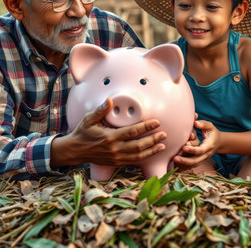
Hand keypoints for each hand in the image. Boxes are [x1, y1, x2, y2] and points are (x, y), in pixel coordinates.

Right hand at [50, 97, 166, 167]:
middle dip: (153, 140)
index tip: (156, 122)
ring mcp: (116, 157)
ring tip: (162, 145)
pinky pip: (133, 162)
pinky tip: (151, 153)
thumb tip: (109, 100)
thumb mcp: (89, 119)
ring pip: (138, 156)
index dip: (146, 127)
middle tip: (164, 134)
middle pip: (139, 145)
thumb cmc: (83, 132)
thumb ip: (101, 110)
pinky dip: (144, 158)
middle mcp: (115, 149)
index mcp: (110, 137)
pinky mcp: (116, 162)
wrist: (75, 150)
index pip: (132, 131)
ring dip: (151, 151)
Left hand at [173, 120, 221, 167]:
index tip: (184, 146)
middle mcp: (206, 154)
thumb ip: (203, 124)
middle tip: (175, 158)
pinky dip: (184, 165)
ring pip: (193, 164)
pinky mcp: (199, 160)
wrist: (219, 143)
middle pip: (196, 161)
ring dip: (183, 163)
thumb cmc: (213, 133)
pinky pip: (191, 165)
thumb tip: (195, 122)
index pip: (201, 150)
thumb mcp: (210, 127)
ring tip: (173, 160)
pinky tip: (175, 164)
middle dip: (185, 160)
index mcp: (209, 146)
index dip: (192, 149)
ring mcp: (202, 159)